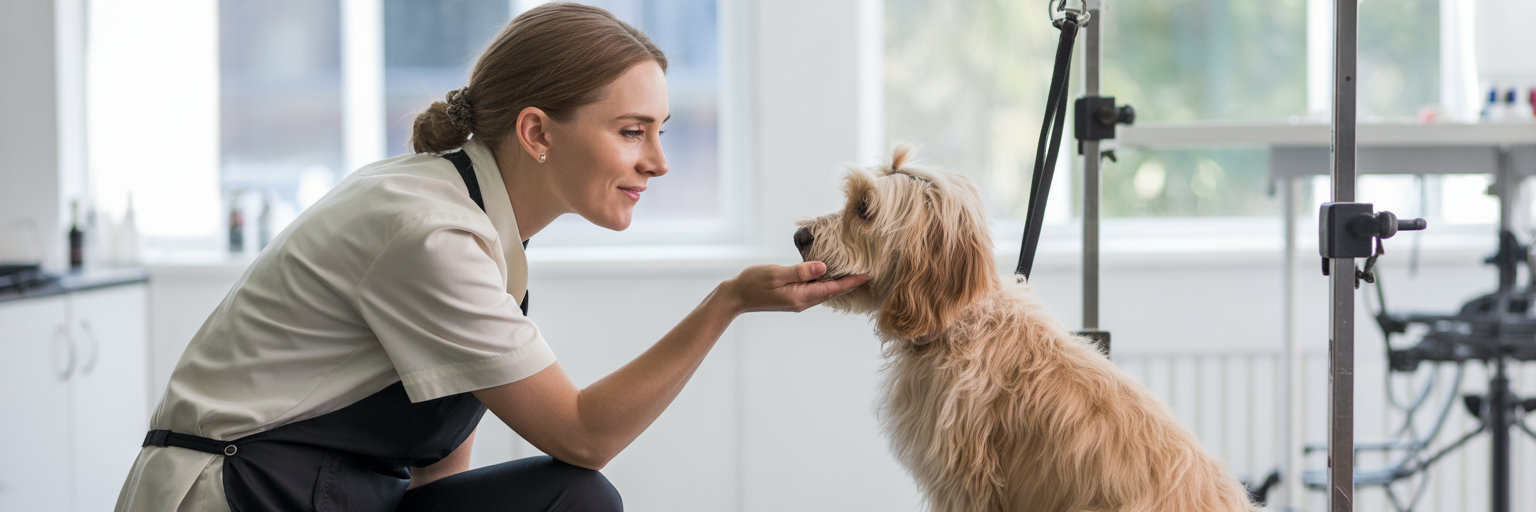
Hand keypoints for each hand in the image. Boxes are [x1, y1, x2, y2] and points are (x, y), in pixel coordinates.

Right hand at [719, 262, 869, 313]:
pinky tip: (830, 277)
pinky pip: (815, 291)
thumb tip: (824, 267)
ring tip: (854, 275)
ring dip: (839, 285)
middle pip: (832, 293)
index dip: (851, 282)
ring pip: (824, 293)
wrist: (736, 297)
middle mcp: (802, 302)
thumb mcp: (776, 274)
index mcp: (801, 296)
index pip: (833, 289)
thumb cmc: (753, 282)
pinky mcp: (792, 298)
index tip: (867, 275)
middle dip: (850, 284)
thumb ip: (800, 271)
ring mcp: (798, 301)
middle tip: (867, 274)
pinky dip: (826, 284)